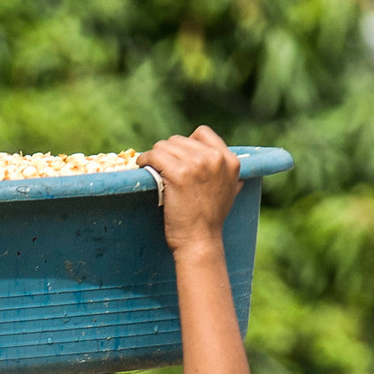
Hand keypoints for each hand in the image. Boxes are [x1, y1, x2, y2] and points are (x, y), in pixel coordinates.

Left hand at [146, 128, 241, 255]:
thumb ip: (225, 171)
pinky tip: (143, 167)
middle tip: (161, 168)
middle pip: (179, 140)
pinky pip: (154, 156)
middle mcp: (215, 158)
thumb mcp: (229, 190)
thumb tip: (220, 159)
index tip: (178, 156)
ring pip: (164, 146)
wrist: (200, 241)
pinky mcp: (178, 173)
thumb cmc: (210, 219)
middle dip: (168, 153)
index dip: (187, 143)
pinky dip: (145, 160)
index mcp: (230, 160)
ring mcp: (197, 164)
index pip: (202, 133)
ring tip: (152, 168)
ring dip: (155, 156)